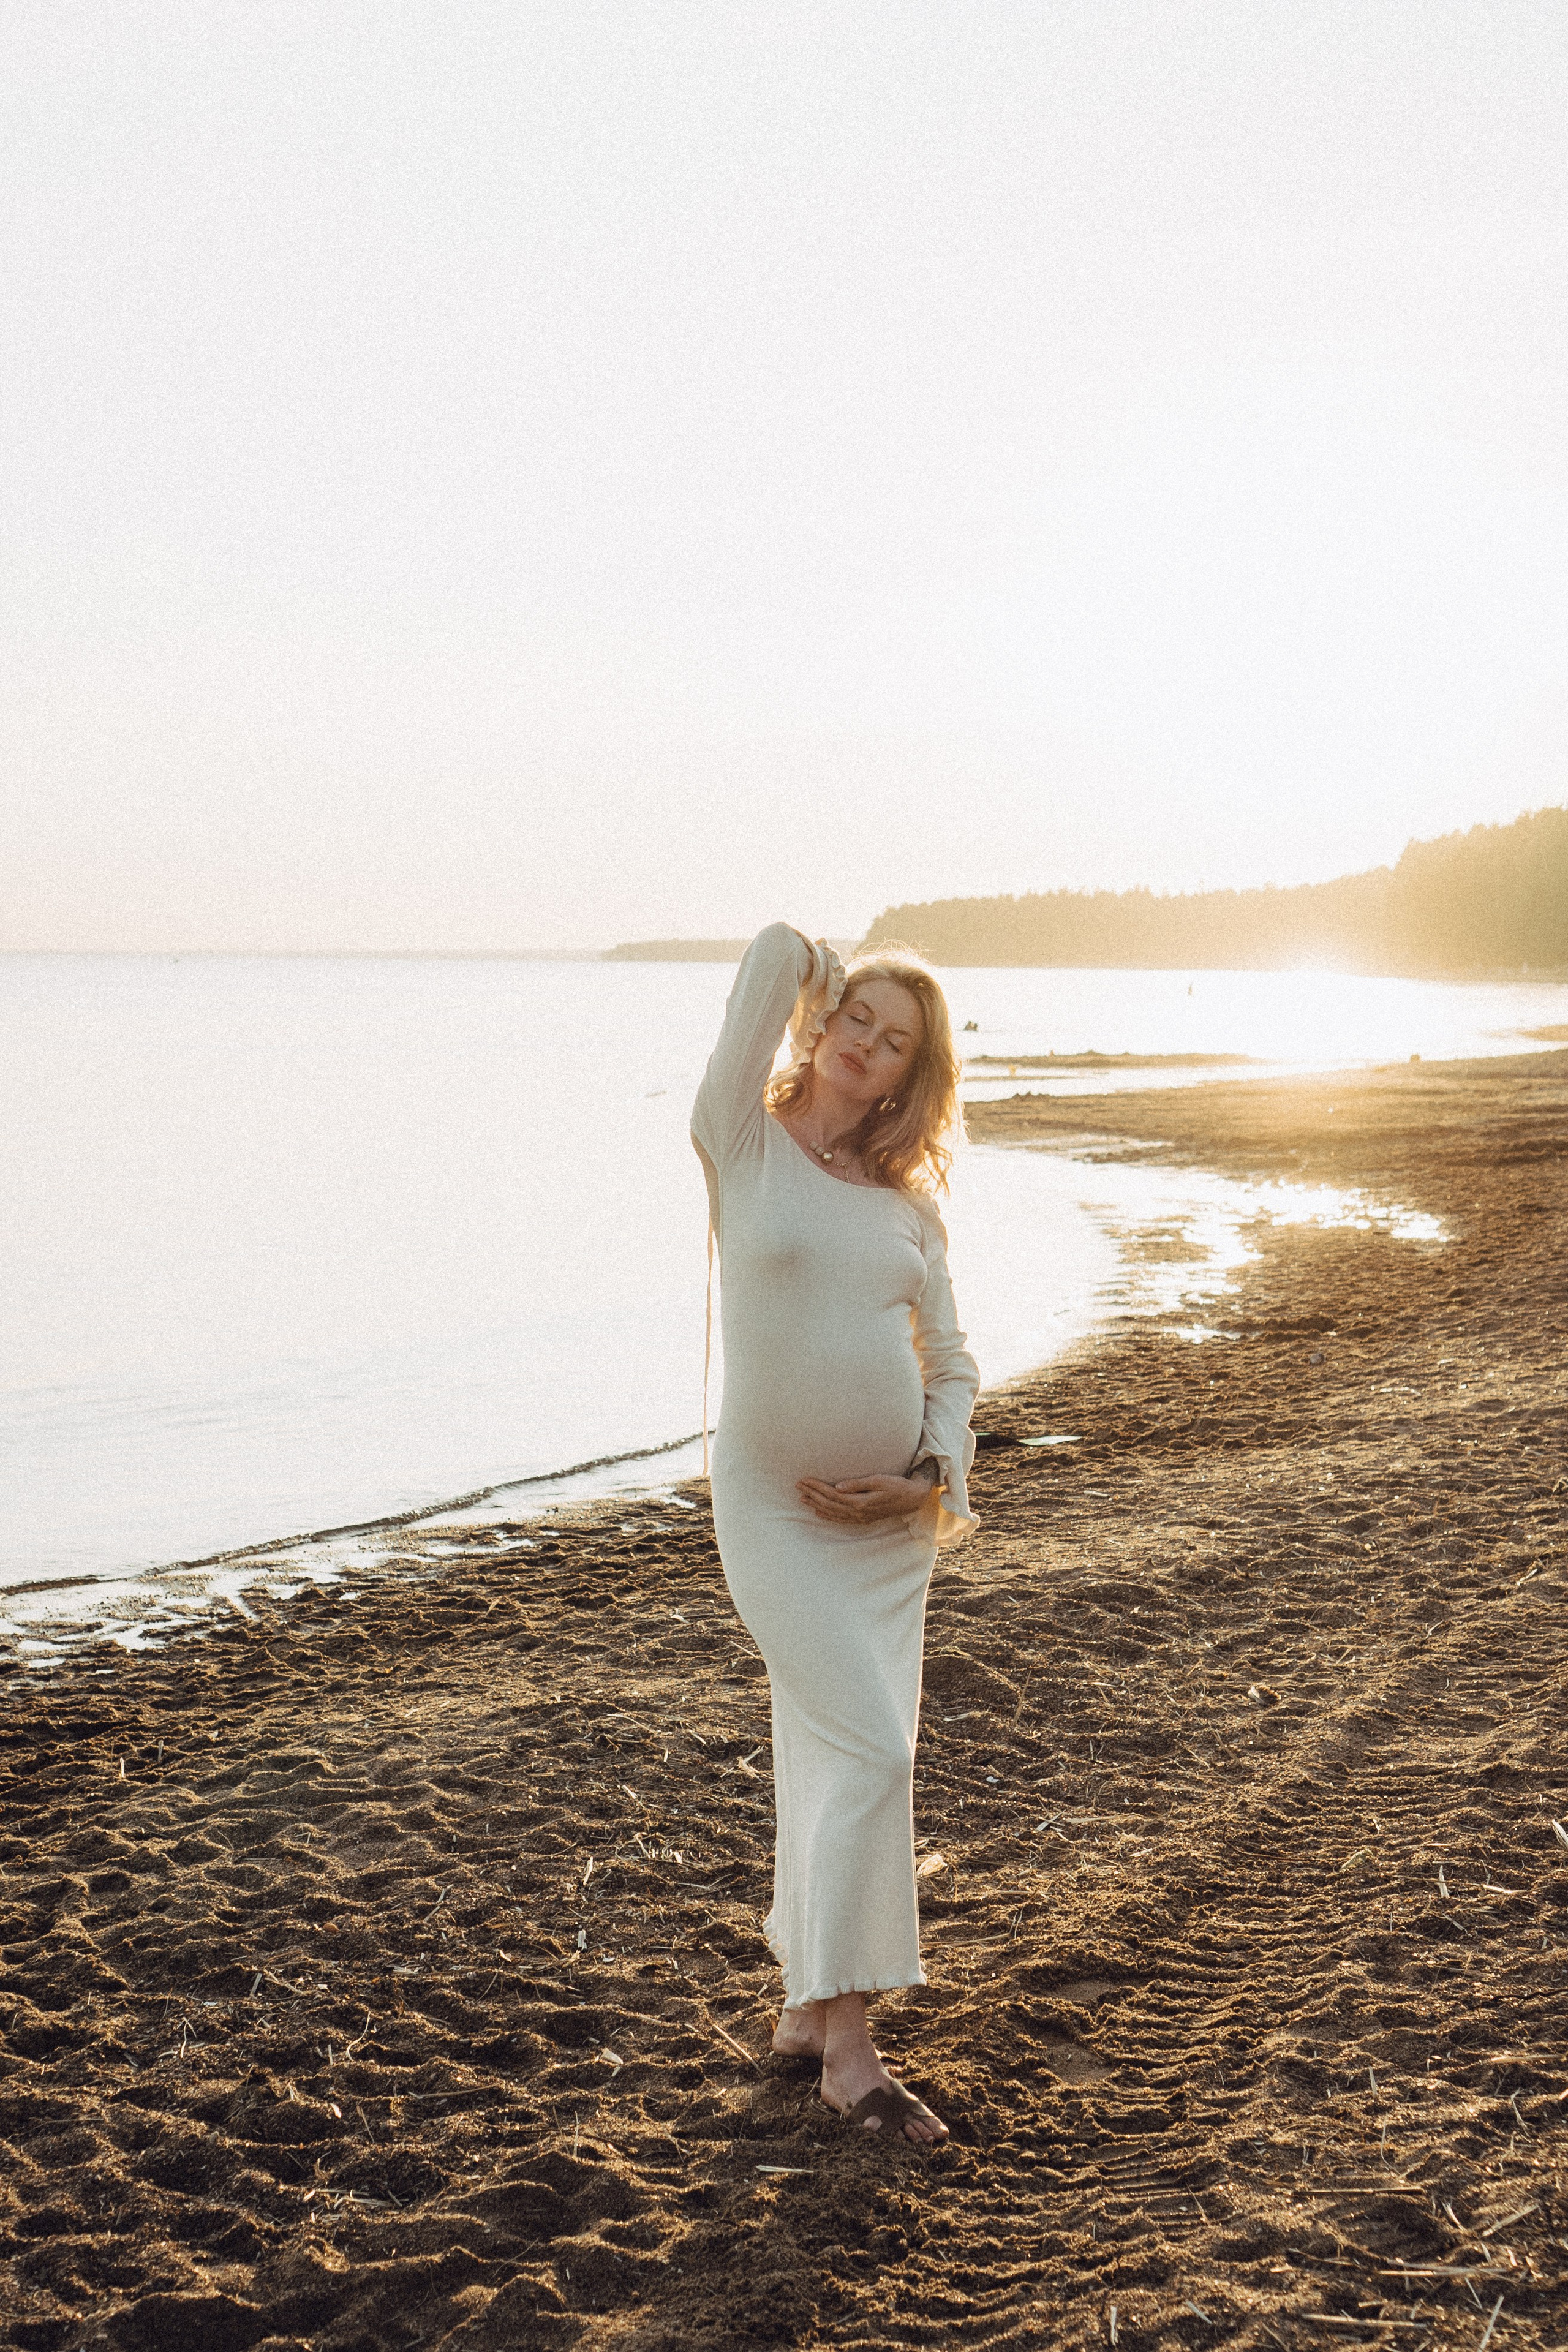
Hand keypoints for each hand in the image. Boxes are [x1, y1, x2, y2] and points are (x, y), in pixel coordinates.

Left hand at [796, 1470, 935, 1524]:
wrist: (912, 1499)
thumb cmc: (896, 1485)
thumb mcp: (879, 1480)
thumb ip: (857, 1484)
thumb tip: (837, 1486)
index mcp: (860, 1502)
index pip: (832, 1494)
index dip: (816, 1487)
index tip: (804, 1479)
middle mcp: (858, 1512)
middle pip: (829, 1504)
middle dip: (812, 1495)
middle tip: (798, 1486)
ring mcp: (860, 1517)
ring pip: (832, 1513)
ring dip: (816, 1506)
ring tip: (802, 1499)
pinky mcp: (863, 1518)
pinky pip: (841, 1519)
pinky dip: (828, 1516)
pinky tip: (819, 1513)